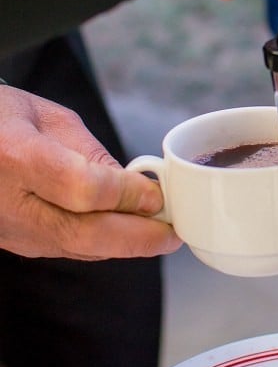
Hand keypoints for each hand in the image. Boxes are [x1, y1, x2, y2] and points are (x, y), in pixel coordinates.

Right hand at [0, 86, 181, 259]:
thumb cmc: (0, 119)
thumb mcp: (46, 117)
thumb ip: (92, 153)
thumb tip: (135, 186)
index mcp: (16, 156)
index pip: (82, 187)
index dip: (125, 195)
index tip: (157, 194)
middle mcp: (11, 202)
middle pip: (84, 233)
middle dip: (138, 238)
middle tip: (173, 234)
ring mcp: (11, 229)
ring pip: (79, 249)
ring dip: (126, 245)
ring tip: (160, 234)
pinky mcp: (16, 243)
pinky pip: (68, 249)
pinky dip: (104, 244)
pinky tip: (128, 234)